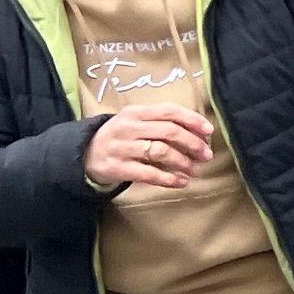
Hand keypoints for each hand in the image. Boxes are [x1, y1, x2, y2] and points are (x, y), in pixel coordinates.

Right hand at [82, 101, 213, 193]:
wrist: (84, 154)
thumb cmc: (121, 137)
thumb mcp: (136, 122)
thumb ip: (161, 123)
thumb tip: (200, 133)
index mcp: (135, 112)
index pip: (169, 111)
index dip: (192, 120)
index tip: (209, 131)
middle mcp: (128, 127)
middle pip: (168, 131)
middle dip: (193, 143)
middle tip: (206, 155)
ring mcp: (121, 147)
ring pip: (161, 152)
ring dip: (183, 162)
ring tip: (195, 170)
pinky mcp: (117, 168)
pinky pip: (148, 174)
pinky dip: (169, 179)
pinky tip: (181, 182)